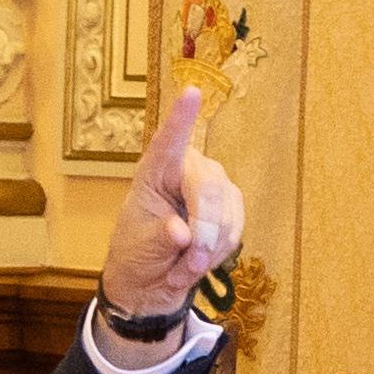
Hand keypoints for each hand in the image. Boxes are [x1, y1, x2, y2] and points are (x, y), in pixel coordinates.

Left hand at [101, 83, 243, 324]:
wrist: (151, 281)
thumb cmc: (137, 255)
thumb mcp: (139, 248)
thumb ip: (160, 238)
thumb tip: (180, 232)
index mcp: (154, 171)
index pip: (168, 141)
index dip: (181, 118)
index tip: (191, 92)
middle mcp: (187, 170)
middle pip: (208, 187)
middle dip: (203, 230)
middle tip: (189, 263)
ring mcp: (214, 185)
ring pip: (226, 213)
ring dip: (209, 249)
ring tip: (184, 267)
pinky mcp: (232, 206)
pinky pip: (236, 229)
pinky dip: (220, 252)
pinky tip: (201, 261)